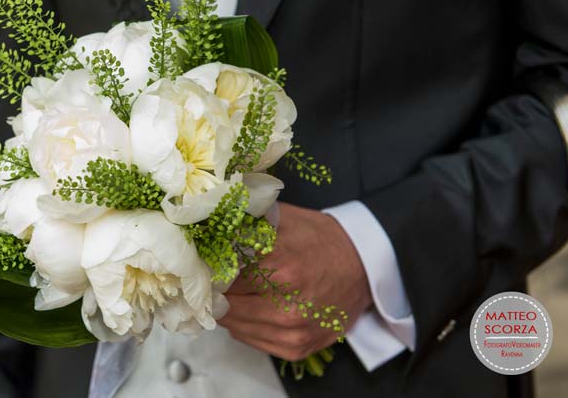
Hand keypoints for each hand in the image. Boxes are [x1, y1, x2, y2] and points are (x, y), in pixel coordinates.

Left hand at [218, 202, 372, 360]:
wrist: (364, 266)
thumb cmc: (321, 239)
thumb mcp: (283, 219)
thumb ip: (243, 223)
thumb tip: (205, 226)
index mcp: (281, 268)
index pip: (221, 276)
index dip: (209, 267)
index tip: (203, 262)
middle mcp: (287, 306)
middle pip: (224, 303)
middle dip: (216, 289)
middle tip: (214, 276)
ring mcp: (293, 331)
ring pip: (233, 325)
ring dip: (228, 308)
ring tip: (234, 290)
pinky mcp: (297, 347)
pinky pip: (250, 339)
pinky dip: (244, 324)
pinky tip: (251, 306)